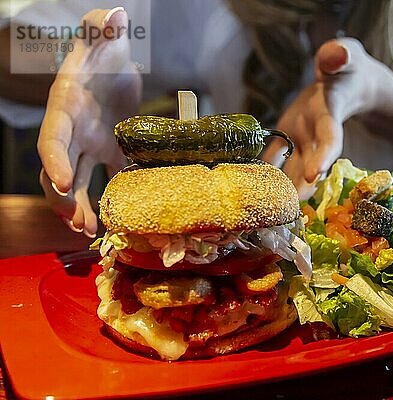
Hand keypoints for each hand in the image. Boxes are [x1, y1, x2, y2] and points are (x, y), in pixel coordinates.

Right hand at [37, 7, 141, 236]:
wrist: (115, 64)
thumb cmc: (103, 49)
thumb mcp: (103, 34)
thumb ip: (103, 26)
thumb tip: (113, 16)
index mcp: (65, 108)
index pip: (51, 139)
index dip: (52, 161)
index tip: (59, 183)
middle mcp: (74, 132)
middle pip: (60, 171)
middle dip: (64, 199)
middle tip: (79, 223)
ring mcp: (91, 146)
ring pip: (79, 183)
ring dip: (83, 208)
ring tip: (93, 232)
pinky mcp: (112, 153)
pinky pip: (110, 180)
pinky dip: (114, 199)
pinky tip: (123, 219)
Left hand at [262, 37, 379, 197]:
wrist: (345, 85)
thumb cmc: (344, 67)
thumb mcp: (345, 56)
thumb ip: (339, 55)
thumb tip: (336, 56)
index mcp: (330, 115)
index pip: (330, 138)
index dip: (324, 156)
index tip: (313, 175)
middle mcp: (316, 134)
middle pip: (309, 164)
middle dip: (299, 186)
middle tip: (286, 209)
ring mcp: (302, 140)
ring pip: (292, 168)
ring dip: (283, 187)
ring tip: (269, 210)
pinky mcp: (288, 138)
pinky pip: (275, 157)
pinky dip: (265, 169)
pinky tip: (249, 184)